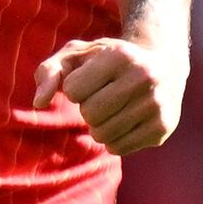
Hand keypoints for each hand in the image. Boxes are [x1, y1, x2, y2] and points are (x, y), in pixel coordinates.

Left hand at [38, 35, 183, 155]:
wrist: (163, 66)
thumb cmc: (108, 61)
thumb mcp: (77, 56)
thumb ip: (49, 72)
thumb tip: (39, 102)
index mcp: (120, 55)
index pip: (73, 90)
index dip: (75, 89)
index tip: (90, 81)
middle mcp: (143, 77)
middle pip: (90, 114)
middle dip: (87, 110)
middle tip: (101, 99)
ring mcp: (157, 104)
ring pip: (103, 135)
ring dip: (98, 127)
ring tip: (112, 111)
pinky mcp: (163, 128)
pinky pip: (118, 148)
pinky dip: (113, 140)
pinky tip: (125, 122)